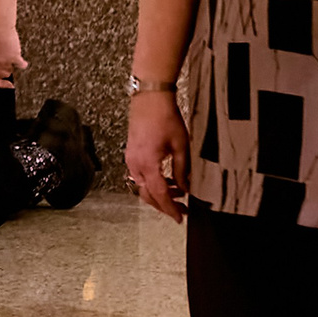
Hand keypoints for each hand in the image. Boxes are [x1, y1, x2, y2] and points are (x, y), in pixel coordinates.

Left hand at [0, 28, 25, 87]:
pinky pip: (21, 65)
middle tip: (4, 57)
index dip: (1, 85)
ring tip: (9, 52)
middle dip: (5, 68)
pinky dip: (22, 63)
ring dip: (11, 63)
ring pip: (12, 69)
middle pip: (4, 74)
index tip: (8, 85)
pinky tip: (22, 60)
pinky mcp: (14, 59)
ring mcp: (4, 64)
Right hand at [125, 87, 189, 221]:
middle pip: (148, 195)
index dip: (170, 208)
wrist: (150, 98)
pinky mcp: (132, 153)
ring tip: (178, 193)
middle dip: (164, 205)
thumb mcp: (180, 145)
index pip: (159, 194)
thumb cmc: (164, 117)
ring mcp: (131, 159)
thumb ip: (182, 169)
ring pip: (143, 187)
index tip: (179, 217)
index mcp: (148, 163)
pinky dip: (153, 183)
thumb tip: (185, 187)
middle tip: (182, 209)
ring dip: (159, 194)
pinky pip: (140, 176)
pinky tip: (167, 179)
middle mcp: (135, 164)